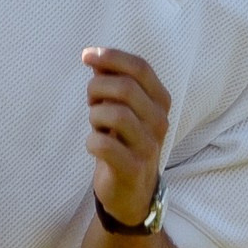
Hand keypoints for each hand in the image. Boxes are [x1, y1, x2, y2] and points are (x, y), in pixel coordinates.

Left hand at [81, 46, 170, 225]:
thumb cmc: (124, 141)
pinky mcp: (132, 168)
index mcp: (160, 101)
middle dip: (97, 88)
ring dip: (95, 115)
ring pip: (115, 114)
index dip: (112, 57)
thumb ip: (111, 81)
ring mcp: (149, 146)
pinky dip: (91, 141)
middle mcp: (160, 121)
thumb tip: (93, 56)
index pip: (141, 68)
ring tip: (95, 125)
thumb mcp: (121, 107)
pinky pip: (104, 145)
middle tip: (90, 101)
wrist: (132, 191)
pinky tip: (93, 145)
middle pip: (126, 88)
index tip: (86, 55)